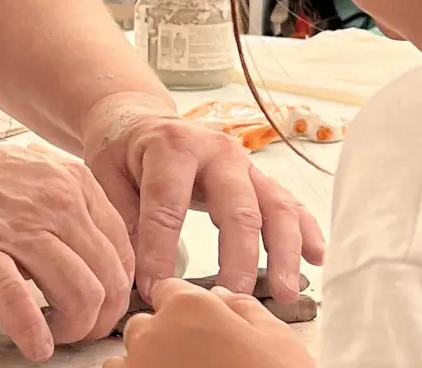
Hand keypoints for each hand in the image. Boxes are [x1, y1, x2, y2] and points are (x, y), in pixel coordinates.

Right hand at [0, 130, 135, 360]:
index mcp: (76, 185)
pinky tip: (35, 344)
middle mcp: (57, 203)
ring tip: (56, 334)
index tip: (103, 306)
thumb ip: (74, 212)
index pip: (125, 252)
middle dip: (102, 318)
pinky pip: (19, 301)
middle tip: (81, 330)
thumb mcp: (41, 178)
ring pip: (82, 293)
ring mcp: (20, 228)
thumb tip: (100, 262)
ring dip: (75, 329)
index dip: (119, 291)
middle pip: (111, 278)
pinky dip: (33, 332)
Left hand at [83, 93, 325, 301]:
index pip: (169, 207)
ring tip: (284, 292)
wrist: (143, 121)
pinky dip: (306, 232)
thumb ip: (122, 218)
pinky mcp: (259, 178)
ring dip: (284, 252)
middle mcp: (217, 152)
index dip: (160, 252)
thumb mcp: (105, 176)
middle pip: (237, 209)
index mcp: (173, 147)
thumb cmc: (123, 153)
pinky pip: (290, 205)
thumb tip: (133, 272)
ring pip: (276, 207)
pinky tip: (316, 260)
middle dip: (237, 259)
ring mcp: (245, 164)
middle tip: (231, 298)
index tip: (156, 290)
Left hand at [103, 279, 313, 367]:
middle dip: (167, 336)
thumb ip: (243, 308)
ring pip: (131, 353)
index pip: (169, 290)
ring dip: (150, 360)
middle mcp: (155, 333)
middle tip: (200, 360)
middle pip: (147, 323)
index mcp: (190, 309)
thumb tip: (221, 296)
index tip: (200, 326)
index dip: (187, 310)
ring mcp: (138, 365)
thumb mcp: (276, 340)